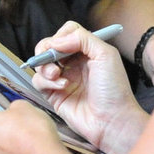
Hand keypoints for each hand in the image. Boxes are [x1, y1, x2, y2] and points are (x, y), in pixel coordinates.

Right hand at [26, 21, 143, 153]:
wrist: (111, 120)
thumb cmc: (114, 89)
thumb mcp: (105, 55)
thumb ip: (82, 38)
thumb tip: (56, 41)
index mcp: (87, 51)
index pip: (66, 33)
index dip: (60, 36)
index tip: (62, 45)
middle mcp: (74, 63)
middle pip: (49, 46)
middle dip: (46, 50)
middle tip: (52, 58)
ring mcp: (63, 78)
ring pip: (41, 64)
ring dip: (45, 66)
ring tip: (57, 74)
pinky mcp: (54, 95)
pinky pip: (39, 81)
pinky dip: (46, 81)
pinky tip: (61, 87)